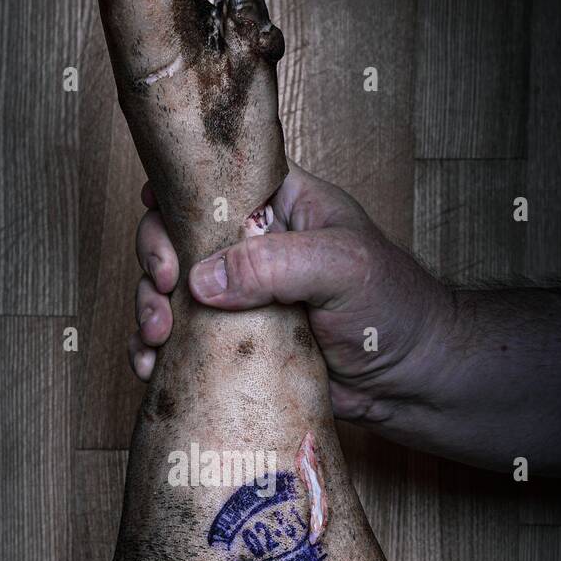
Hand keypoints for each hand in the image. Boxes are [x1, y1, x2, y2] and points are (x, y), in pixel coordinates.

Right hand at [128, 162, 454, 426]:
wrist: (411, 380)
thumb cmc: (393, 308)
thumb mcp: (342, 267)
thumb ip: (275, 264)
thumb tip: (203, 280)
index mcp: (280, 204)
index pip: (212, 180)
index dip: (175, 199)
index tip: (168, 238)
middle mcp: (252, 246)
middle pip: (176, 235)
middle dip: (155, 262)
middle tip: (166, 293)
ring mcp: (239, 297)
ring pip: (170, 291)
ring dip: (149, 310)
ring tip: (155, 340)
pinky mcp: (234, 343)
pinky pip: (182, 341)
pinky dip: (156, 352)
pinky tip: (151, 368)